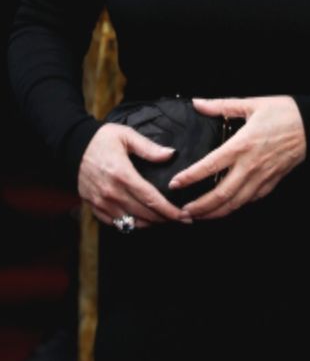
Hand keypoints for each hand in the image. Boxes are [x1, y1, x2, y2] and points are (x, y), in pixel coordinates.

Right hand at [78, 123, 193, 227]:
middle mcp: (112, 193)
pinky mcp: (94, 207)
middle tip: (181, 219)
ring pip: (131, 222)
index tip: (184, 216)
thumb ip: (149, 148)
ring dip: (150, 223)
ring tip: (164, 219)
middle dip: (165, 219)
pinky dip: (131, 224)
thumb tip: (171, 154)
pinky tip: (142, 219)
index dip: (170, 210)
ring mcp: (102, 202)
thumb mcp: (126, 136)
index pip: (151, 199)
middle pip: (144, 214)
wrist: (72, 146)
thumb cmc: (101, 139)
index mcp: (122, 174)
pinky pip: (115, 223)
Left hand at [167, 95, 306, 219]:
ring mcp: (262, 177)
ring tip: (200, 216)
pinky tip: (227, 207)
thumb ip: (221, 106)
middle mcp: (250, 166)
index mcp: (241, 145)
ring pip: (235, 203)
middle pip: (221, 194)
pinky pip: (251, 200)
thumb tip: (198, 103)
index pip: (209, 167)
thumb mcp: (251, 104)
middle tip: (183, 212)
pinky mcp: (272, 182)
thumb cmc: (282, 113)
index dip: (190, 178)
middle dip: (200, 206)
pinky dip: (236, 207)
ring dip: (216, 212)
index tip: (176, 184)